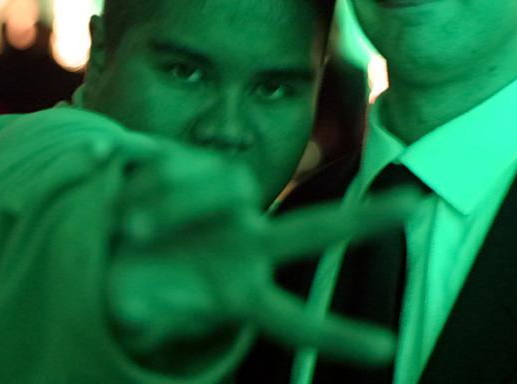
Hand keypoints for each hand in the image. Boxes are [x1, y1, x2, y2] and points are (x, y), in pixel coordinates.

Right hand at [105, 135, 419, 374]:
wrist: (110, 239)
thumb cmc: (134, 288)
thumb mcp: (135, 313)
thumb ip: (142, 315)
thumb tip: (131, 302)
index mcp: (238, 290)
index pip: (295, 319)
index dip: (336, 336)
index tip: (387, 351)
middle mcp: (246, 242)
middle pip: (313, 233)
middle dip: (363, 223)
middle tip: (414, 206)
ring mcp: (226, 203)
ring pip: (222, 188)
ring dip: (166, 210)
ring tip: (122, 228)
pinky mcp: (193, 164)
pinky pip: (173, 165)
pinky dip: (138, 178)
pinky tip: (102, 170)